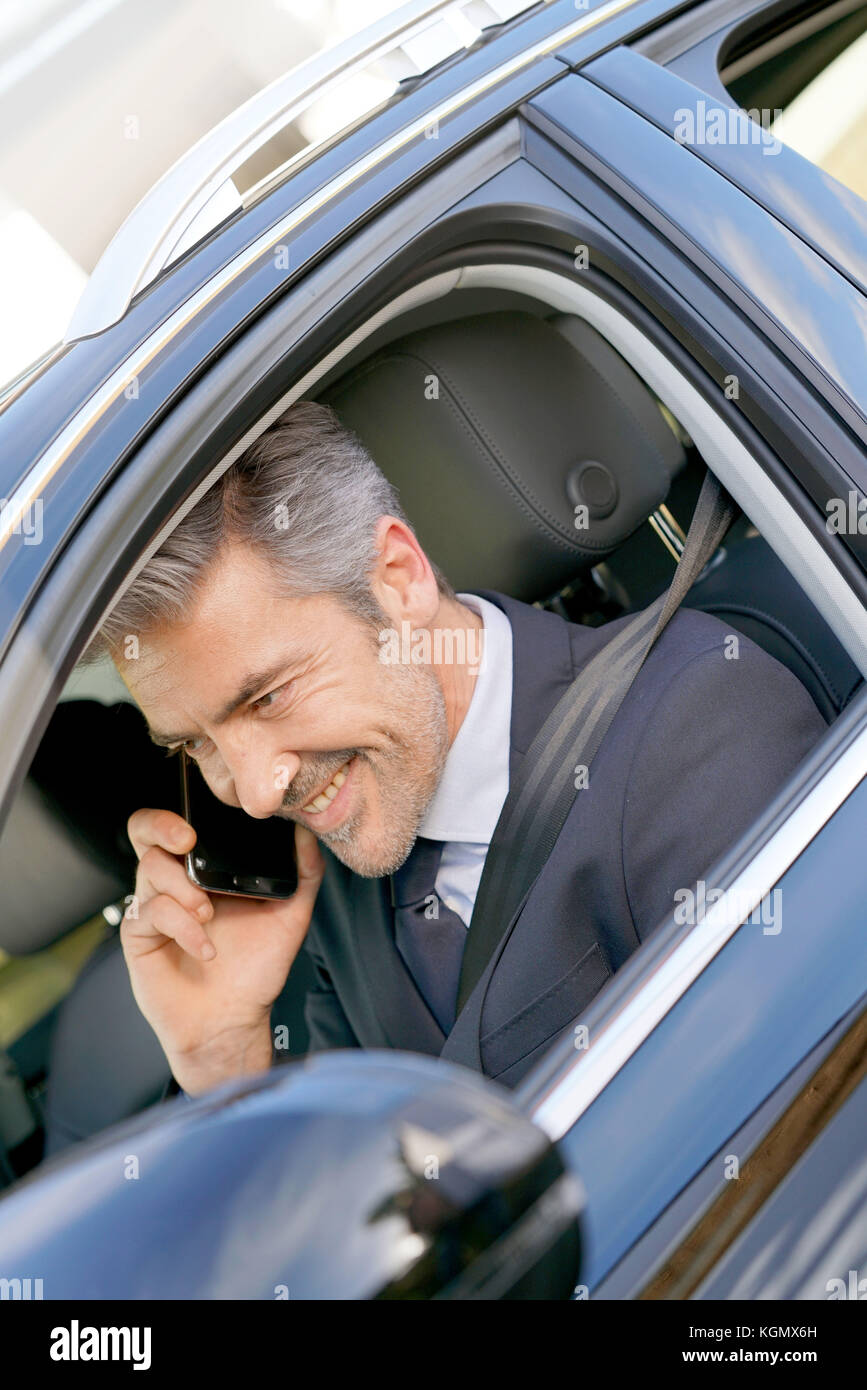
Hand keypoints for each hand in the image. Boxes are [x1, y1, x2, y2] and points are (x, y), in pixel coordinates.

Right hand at [121, 808, 323, 1094]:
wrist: (233, 1021)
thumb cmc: (255, 970)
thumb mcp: (290, 916)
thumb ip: (303, 874)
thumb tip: (308, 833)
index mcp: (205, 870)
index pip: (181, 824)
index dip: (184, 812)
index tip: (207, 823)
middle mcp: (175, 882)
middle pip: (145, 831)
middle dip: (163, 826)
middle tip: (188, 842)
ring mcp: (154, 907)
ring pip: (150, 867)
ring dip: (183, 886)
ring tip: (208, 912)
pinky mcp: (139, 936)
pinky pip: (151, 911)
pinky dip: (182, 926)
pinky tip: (206, 948)